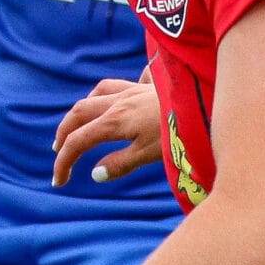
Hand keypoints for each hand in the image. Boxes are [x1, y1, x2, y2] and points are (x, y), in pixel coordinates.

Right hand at [53, 73, 168, 187]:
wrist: (204, 99)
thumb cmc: (178, 129)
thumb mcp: (149, 153)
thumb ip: (121, 163)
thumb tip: (95, 174)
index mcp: (113, 121)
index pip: (78, 142)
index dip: (64, 162)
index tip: (60, 181)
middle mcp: (118, 102)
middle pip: (79, 113)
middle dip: (64, 132)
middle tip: (59, 151)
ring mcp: (133, 90)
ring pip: (97, 94)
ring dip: (83, 109)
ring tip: (80, 123)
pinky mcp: (149, 85)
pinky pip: (124, 82)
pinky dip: (114, 90)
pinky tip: (119, 97)